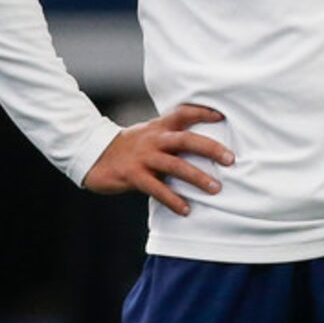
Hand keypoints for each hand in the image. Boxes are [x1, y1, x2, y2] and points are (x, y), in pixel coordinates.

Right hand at [84, 103, 234, 216]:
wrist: (93, 156)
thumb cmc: (129, 148)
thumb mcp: (149, 135)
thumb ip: (171, 137)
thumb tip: (203, 146)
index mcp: (159, 128)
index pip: (183, 113)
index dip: (202, 113)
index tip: (222, 116)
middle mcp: (153, 140)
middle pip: (185, 140)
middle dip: (209, 148)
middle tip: (230, 159)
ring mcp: (143, 157)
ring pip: (174, 165)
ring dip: (197, 177)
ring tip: (216, 188)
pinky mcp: (132, 175)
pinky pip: (156, 188)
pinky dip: (173, 199)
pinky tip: (186, 209)